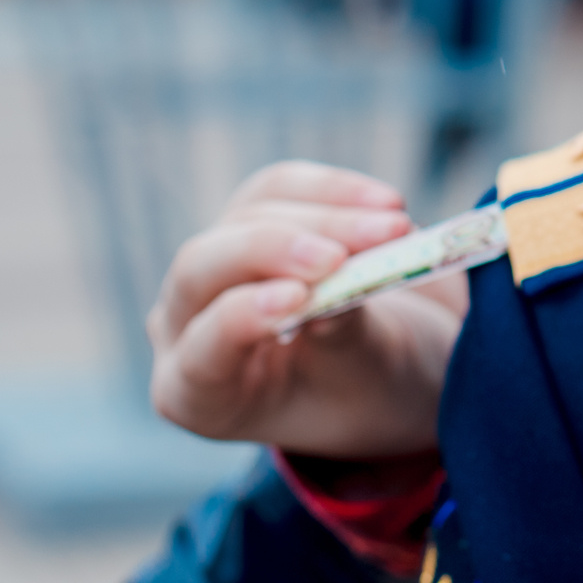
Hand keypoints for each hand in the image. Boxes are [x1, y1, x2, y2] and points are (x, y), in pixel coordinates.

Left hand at [148, 161, 463, 456]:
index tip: (300, 297)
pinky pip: (278, 187)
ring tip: (398, 227)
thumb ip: (340, 338)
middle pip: (203, 267)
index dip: (242, 319)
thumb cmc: (361, 387)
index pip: (201, 351)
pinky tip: (388, 202)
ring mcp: (209, 269)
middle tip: (342, 255)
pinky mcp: (244, 218)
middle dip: (277, 250)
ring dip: (329, 217)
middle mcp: (184, 327)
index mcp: (199, 395)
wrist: (378, 360)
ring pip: (250, 217)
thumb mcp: (361, 379)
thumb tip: (333, 294)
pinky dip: (336, 190)